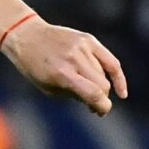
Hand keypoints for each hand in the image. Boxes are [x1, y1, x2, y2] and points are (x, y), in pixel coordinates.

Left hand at [0, 17, 126, 116]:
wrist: (27, 36)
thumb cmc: (34, 66)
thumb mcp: (47, 87)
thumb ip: (73, 95)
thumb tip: (95, 103)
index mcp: (62, 74)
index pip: (92, 93)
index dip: (101, 107)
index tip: (100, 113)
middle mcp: (74, 59)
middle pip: (102, 85)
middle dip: (100, 99)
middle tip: (92, 106)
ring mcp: (82, 47)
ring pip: (104, 75)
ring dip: (100, 87)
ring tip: (88, 91)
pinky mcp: (88, 40)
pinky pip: (111, 60)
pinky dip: (117, 76)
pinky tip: (121, 91)